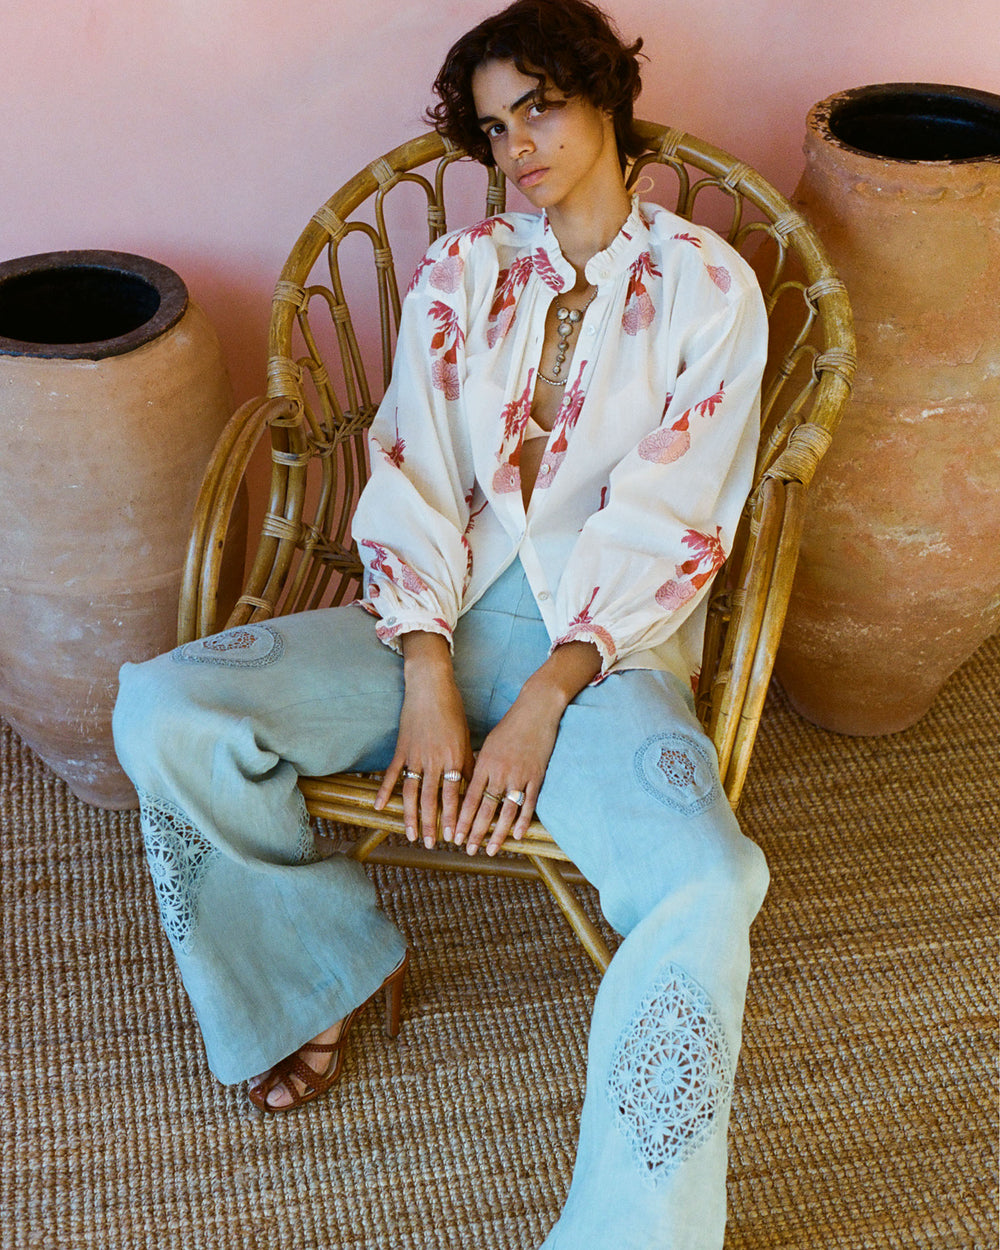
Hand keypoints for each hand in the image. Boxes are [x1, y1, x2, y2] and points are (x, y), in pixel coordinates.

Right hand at [374, 632, 472, 847]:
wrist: (430, 687)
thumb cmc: (453, 712)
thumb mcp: (465, 739)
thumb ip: (466, 765)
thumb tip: (472, 790)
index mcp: (453, 758)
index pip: (453, 796)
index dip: (454, 818)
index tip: (455, 837)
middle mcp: (433, 760)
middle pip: (432, 800)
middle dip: (433, 824)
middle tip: (433, 845)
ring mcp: (414, 756)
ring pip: (412, 792)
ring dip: (411, 816)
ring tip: (412, 835)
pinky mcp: (401, 749)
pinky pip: (391, 774)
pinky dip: (385, 791)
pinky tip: (380, 808)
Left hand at [453, 639, 600, 856]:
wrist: (536, 710)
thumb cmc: (509, 726)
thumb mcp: (488, 744)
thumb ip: (479, 766)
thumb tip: (468, 786)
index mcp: (484, 763)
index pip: (470, 798)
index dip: (461, 819)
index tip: (454, 836)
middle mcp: (499, 772)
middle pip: (486, 808)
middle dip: (475, 831)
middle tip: (468, 850)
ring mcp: (519, 775)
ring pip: (506, 810)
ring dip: (498, 833)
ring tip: (491, 849)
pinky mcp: (537, 775)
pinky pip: (529, 802)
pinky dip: (522, 820)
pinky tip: (516, 834)